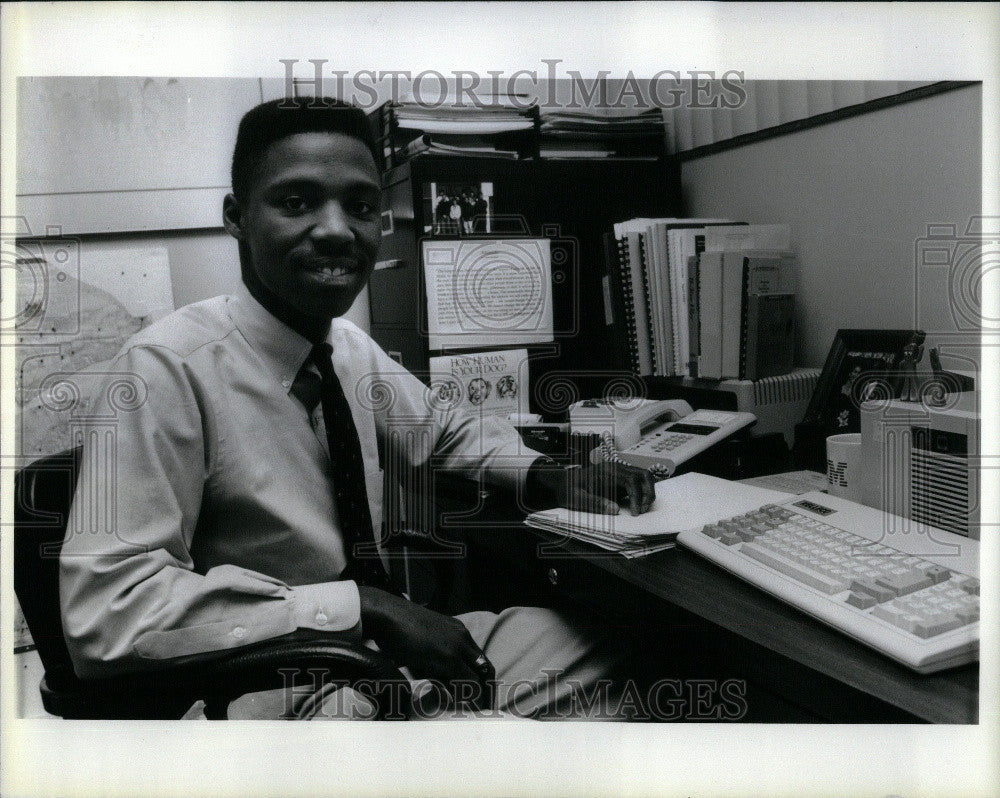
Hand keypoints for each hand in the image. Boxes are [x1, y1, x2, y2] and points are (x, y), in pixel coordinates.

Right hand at [358, 587, 493, 709]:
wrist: (384, 614)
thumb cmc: (395, 629)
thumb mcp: (421, 645)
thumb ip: (433, 663)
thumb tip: (439, 685)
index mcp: (457, 631)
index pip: (479, 659)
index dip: (481, 679)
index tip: (480, 695)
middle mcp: (462, 636)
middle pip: (485, 668)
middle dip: (486, 690)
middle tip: (482, 707)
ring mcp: (457, 645)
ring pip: (478, 676)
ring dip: (477, 695)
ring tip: (475, 710)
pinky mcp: (448, 657)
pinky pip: (467, 682)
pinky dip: (468, 697)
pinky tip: (464, 706)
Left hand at [526, 459, 655, 515]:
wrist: (563, 483)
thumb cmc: (569, 491)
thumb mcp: (577, 500)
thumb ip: (595, 504)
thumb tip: (615, 510)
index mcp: (606, 471)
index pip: (631, 480)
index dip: (637, 497)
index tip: (635, 512)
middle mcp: (615, 467)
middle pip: (642, 474)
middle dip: (647, 493)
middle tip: (643, 510)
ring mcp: (618, 469)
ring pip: (643, 475)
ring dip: (648, 490)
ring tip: (642, 507)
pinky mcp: (620, 475)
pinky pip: (638, 479)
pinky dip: (643, 489)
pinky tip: (638, 503)